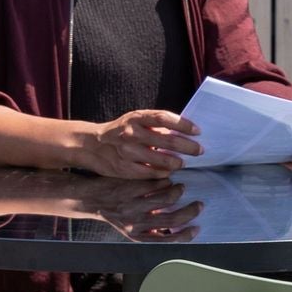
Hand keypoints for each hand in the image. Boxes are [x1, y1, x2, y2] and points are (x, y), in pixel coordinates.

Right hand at [76, 108, 200, 180]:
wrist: (93, 145)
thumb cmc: (120, 131)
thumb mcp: (134, 121)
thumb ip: (155, 125)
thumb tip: (184, 132)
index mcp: (135, 118)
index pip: (164, 118)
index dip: (183, 124)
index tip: (197, 131)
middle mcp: (131, 134)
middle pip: (167, 140)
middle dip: (188, 147)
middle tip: (199, 150)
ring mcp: (128, 153)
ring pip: (162, 160)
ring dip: (178, 162)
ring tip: (183, 162)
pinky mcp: (126, 169)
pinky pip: (152, 173)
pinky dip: (164, 173)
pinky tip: (169, 171)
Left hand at [82, 175, 204, 239]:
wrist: (89, 199)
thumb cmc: (112, 214)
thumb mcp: (129, 229)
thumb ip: (149, 230)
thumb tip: (174, 230)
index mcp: (137, 235)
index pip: (167, 240)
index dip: (185, 235)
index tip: (197, 228)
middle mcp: (135, 223)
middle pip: (172, 219)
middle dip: (190, 211)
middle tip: (198, 204)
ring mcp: (133, 205)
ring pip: (165, 198)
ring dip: (177, 192)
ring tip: (181, 187)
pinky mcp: (130, 189)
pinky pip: (154, 184)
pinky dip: (164, 181)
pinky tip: (167, 178)